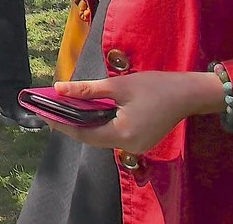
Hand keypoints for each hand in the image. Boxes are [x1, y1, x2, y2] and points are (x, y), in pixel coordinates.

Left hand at [44, 72, 223, 154]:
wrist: (188, 93)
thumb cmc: (155, 87)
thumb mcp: (118, 86)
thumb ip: (87, 90)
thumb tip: (59, 89)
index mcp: (121, 134)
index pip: (83, 133)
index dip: (62, 124)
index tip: (44, 114)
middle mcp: (128, 146)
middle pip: (92, 138)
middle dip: (71, 124)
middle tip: (52, 109)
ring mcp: (137, 146)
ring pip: (103, 137)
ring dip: (86, 123)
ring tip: (67, 108)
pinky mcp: (142, 141)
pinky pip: (114, 135)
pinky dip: (101, 124)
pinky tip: (91, 111)